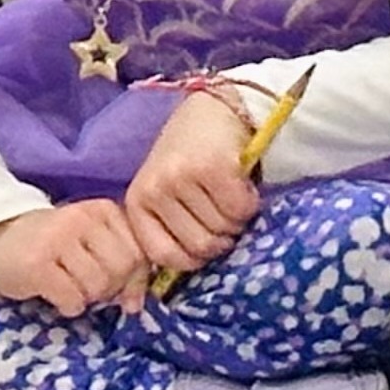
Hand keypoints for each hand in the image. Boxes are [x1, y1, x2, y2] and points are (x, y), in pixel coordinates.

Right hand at [0, 200, 150, 315]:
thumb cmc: (53, 244)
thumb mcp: (92, 244)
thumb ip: (123, 267)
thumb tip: (135, 307)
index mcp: (104, 210)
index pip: (140, 252)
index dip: (133, 278)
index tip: (117, 287)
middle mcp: (84, 219)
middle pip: (121, 269)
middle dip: (110, 288)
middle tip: (88, 287)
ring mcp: (59, 239)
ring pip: (98, 285)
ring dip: (87, 297)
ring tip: (70, 288)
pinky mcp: (36, 263)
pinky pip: (71, 298)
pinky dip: (68, 306)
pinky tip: (57, 296)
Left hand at [122, 89, 260, 277]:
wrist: (214, 109)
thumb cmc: (190, 158)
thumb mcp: (167, 194)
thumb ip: (168, 228)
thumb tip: (172, 280)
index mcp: (138, 203)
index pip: (166, 255)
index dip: (195, 259)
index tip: (208, 247)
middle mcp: (155, 190)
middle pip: (201, 245)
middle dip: (223, 238)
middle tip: (227, 219)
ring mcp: (182, 177)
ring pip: (225, 228)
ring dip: (238, 219)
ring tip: (232, 198)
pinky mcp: (213, 167)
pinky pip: (242, 207)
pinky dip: (251, 203)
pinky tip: (244, 186)